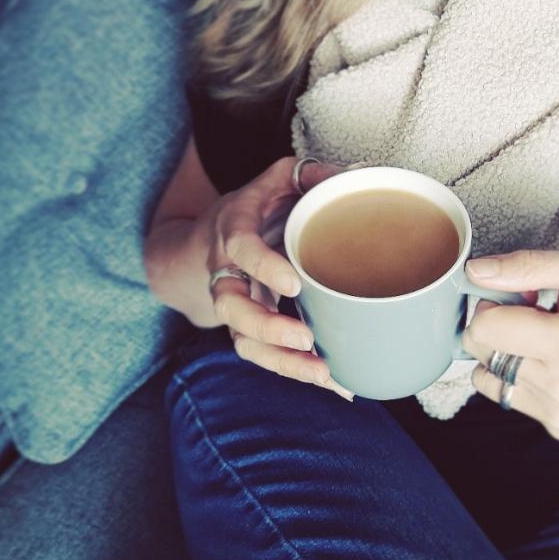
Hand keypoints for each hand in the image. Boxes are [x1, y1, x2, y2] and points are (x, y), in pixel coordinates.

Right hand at [205, 156, 352, 398]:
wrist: (207, 239)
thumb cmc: (253, 209)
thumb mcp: (275, 180)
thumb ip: (308, 174)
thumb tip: (351, 177)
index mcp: (233, 232)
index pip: (242, 251)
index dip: (264, 268)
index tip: (295, 284)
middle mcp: (227, 274)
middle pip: (232, 309)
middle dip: (267, 328)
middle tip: (306, 339)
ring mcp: (236, 307)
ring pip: (245, 342)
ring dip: (283, 363)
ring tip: (324, 374)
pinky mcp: (249, 329)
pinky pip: (265, 357)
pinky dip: (297, 373)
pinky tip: (335, 385)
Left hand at [461, 250, 558, 440]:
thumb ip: (530, 266)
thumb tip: (476, 272)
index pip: (487, 327)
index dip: (494, 303)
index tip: (521, 297)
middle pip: (481, 349)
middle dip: (497, 324)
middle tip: (536, 315)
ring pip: (487, 373)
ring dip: (506, 350)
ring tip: (546, 339)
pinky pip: (503, 393)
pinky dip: (515, 374)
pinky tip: (548, 362)